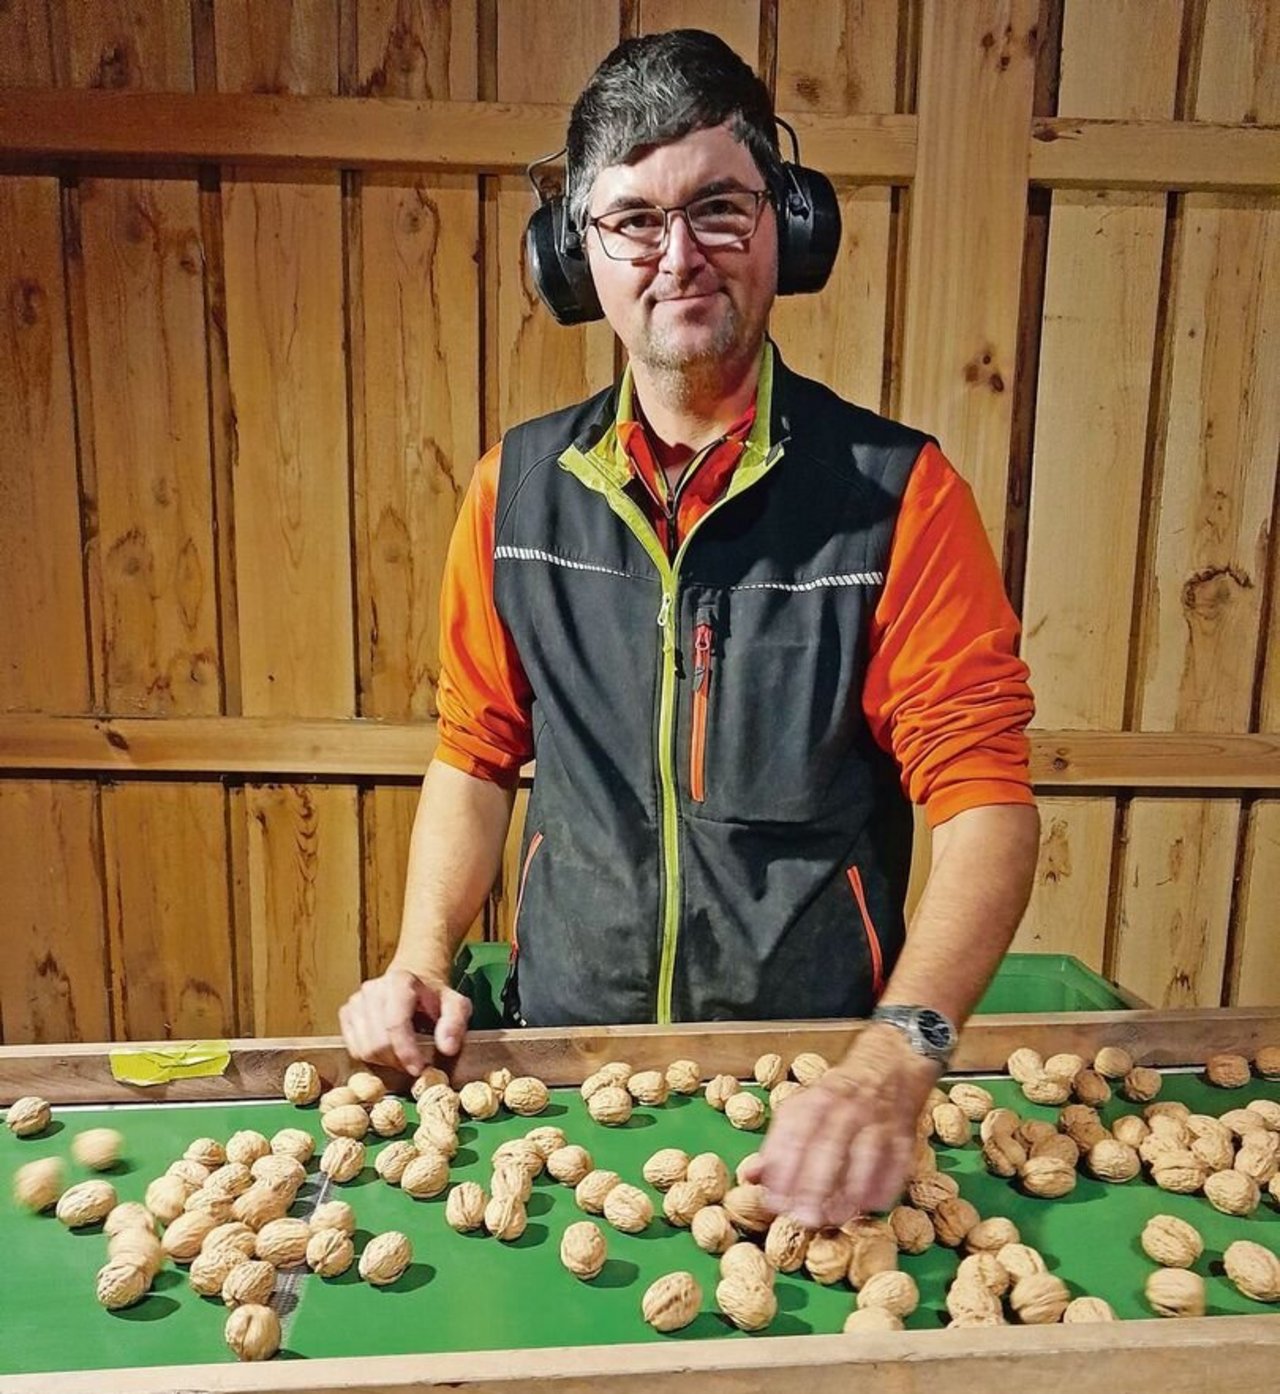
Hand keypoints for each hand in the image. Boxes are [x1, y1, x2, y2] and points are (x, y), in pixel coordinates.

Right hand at [338, 967, 472, 1075]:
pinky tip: (388, 1052)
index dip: (406, 1051)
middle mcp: (373, 988)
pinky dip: (370, 1057)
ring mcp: (357, 1000)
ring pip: (364, 1048)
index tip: (419, 1069)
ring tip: (403, 1058)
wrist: (413, 983)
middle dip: (397, 1061)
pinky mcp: (346, 1012)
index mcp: (400, 982)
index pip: (395, 1024)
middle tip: (414, 1066)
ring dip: (385, 1062)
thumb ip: (455, 1024)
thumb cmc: (434, 996)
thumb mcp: (456, 1005)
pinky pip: (353, 1047)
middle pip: (378, 1041)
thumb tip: (448, 1048)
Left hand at [742, 1024, 939, 1227]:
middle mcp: (845, 1109)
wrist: (889, 1062)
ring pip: (865, 1156)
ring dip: (851, 1190)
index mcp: (816, 1101)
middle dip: (815, 1185)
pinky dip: (885, 1186)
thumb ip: (777, 1144)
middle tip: (804, 1218)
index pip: (795, 1137)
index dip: (783, 1171)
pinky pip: (897, 1163)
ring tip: (836, 1217)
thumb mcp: (803, 1107)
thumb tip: (749, 1177)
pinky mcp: (903, 1134)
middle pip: (828, 1147)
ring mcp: (877, 1121)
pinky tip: (871, 1207)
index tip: (774, 1201)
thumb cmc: (838, 1093)